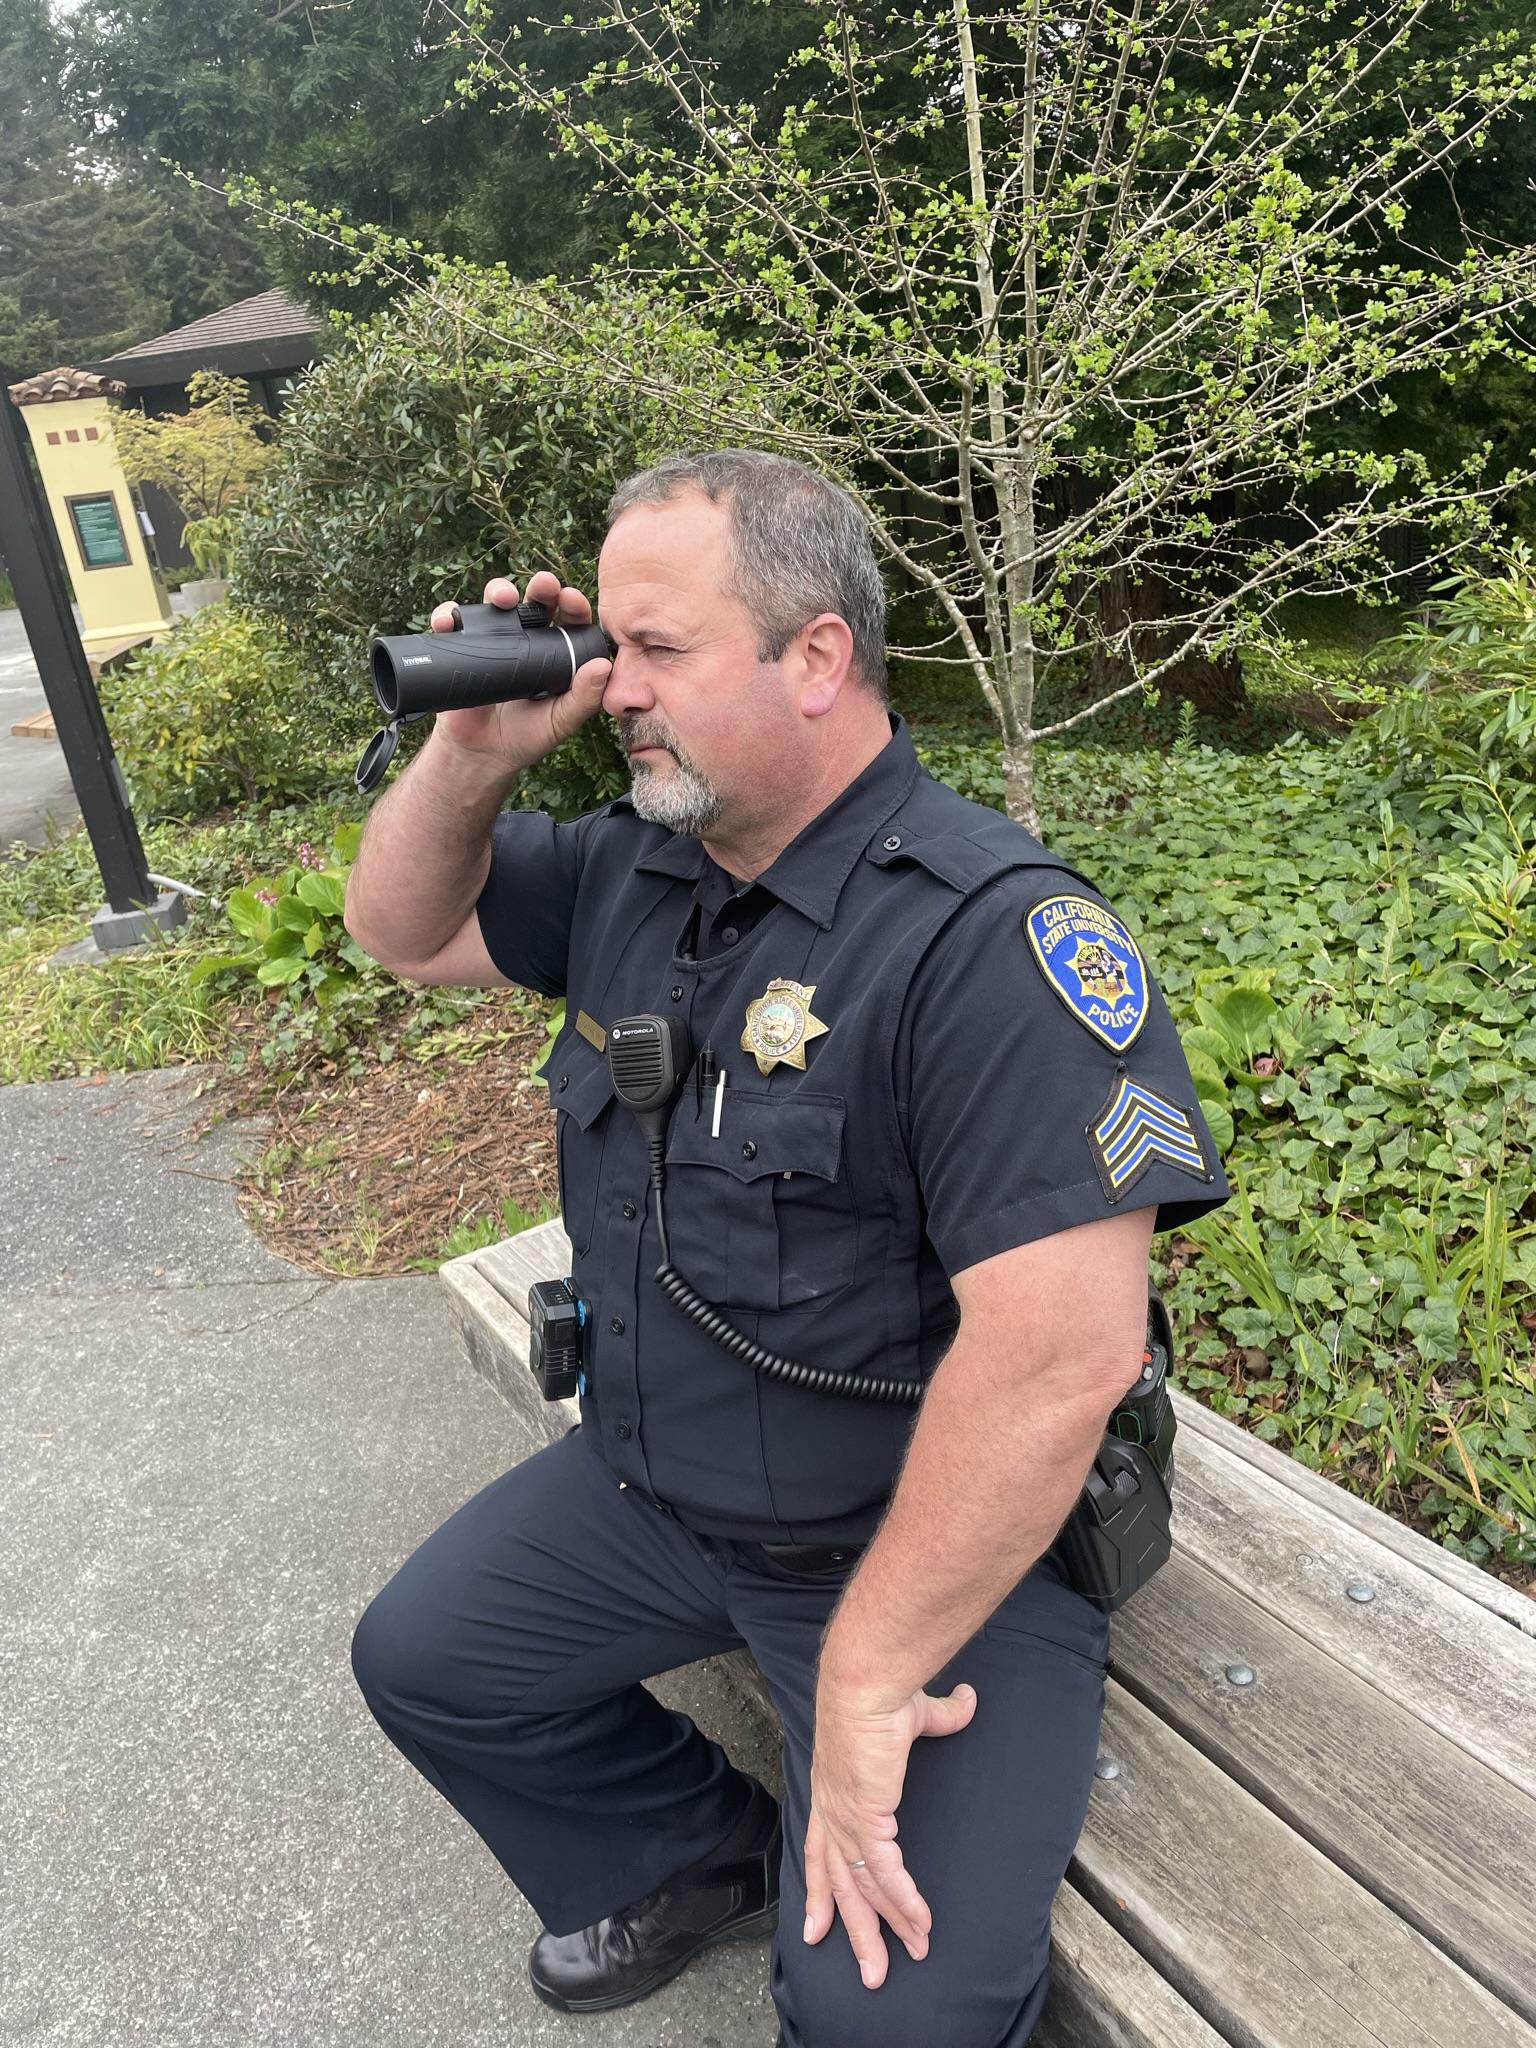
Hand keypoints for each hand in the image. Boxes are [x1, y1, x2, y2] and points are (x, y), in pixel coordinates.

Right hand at [427, 570, 611, 771]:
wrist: (482, 753)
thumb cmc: (527, 736)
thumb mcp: (560, 721)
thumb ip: (583, 698)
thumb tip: (603, 666)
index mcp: (556, 652)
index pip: (568, 620)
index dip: (573, 605)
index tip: (572, 599)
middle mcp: (526, 640)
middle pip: (535, 602)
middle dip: (541, 587)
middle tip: (544, 585)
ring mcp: (493, 641)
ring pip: (496, 604)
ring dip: (499, 591)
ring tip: (503, 598)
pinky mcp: (461, 647)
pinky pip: (452, 624)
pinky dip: (448, 616)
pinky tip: (450, 622)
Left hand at [803, 1678, 976, 1989]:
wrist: (868, 1681)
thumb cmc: (882, 1690)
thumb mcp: (913, 1714)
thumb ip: (941, 1714)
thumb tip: (967, 1698)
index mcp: (834, 1790)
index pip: (820, 1852)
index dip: (822, 1892)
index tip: (817, 1929)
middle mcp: (833, 1811)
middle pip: (840, 1884)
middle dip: (857, 1930)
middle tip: (872, 1972)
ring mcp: (847, 1818)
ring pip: (864, 1888)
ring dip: (888, 1927)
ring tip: (914, 1955)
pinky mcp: (867, 1818)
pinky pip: (886, 1872)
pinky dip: (904, 1900)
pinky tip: (921, 1922)